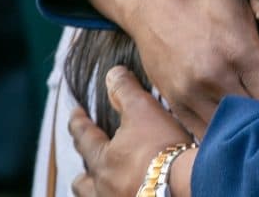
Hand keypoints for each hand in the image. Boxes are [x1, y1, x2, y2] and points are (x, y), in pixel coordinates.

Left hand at [71, 66, 196, 196]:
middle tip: (87, 166)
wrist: (184, 185)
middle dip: (85, 171)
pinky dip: (119, 195)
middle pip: (84, 181)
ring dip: (97, 190)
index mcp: (102, 159)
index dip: (78, 123)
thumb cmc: (161, 148)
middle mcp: (103, 186)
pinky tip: (127, 191)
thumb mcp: (144, 110)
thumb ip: (126, 91)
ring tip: (105, 185)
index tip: (75, 114)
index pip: (83, 137)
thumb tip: (112, 74)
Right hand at [84, 0, 258, 137]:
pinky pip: (199, 129)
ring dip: (241, 128)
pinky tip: (227, 125)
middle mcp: (214, 76)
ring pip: (225, 128)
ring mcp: (190, 91)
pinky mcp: (172, 98)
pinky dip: (215, 131)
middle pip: (251, 117)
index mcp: (240, 50)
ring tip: (253, 123)